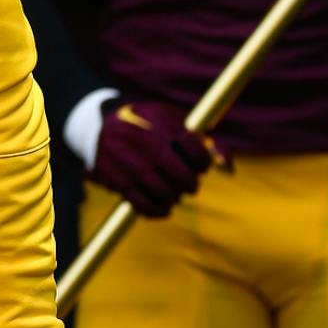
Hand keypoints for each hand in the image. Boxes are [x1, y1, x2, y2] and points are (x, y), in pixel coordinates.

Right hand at [94, 99, 224, 216]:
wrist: (98, 126)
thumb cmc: (149, 126)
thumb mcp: (173, 121)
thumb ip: (206, 141)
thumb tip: (229, 168)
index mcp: (157, 117)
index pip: (191, 145)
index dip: (202, 161)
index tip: (201, 166)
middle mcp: (139, 137)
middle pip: (178, 172)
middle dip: (190, 184)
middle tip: (190, 185)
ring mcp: (124, 158)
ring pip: (162, 190)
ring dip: (174, 197)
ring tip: (175, 194)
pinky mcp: (112, 177)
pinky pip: (141, 203)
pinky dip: (157, 210)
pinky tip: (163, 206)